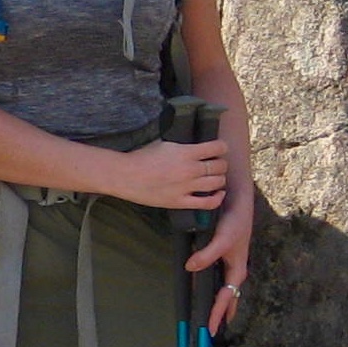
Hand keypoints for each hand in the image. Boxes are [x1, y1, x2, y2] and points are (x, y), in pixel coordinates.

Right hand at [111, 139, 228, 212]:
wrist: (125, 175)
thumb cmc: (142, 157)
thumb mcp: (165, 143)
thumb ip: (183, 145)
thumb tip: (196, 144)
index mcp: (186, 152)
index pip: (217, 147)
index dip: (222, 147)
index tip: (220, 148)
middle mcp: (190, 169)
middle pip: (219, 166)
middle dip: (221, 163)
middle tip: (216, 164)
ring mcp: (186, 187)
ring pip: (217, 183)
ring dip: (220, 179)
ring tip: (215, 177)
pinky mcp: (180, 202)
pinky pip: (207, 203)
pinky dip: (217, 198)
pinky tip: (218, 193)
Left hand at [187, 188, 251, 332]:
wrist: (236, 197)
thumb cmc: (235, 219)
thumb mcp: (222, 239)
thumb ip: (207, 255)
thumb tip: (191, 268)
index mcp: (237, 269)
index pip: (227, 298)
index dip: (218, 314)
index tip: (210, 330)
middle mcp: (233, 267)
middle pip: (227, 296)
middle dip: (221, 313)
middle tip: (211, 329)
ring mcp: (227, 260)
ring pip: (222, 286)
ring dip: (217, 301)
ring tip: (209, 315)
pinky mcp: (220, 252)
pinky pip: (214, 274)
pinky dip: (209, 284)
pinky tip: (201, 286)